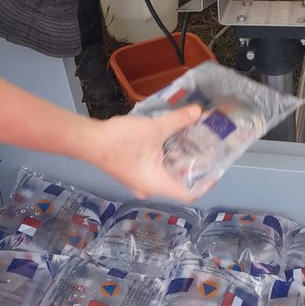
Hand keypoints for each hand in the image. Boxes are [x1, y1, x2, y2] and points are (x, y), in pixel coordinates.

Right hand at [89, 105, 204, 201]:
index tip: (215, 167)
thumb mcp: (154, 129)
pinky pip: (155, 169)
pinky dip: (166, 157)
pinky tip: (171, 140)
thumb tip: (198, 112)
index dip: (205, 182)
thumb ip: (178, 121)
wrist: (89, 140)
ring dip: (179, 160)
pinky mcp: (132, 172)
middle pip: (178, 183)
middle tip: (206, 150)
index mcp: (157, 185)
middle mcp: (148, 188)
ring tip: (192, 142)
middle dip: (193, 166)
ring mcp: (138, 182)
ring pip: (166, 175)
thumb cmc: (121, 140)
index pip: (189, 193)